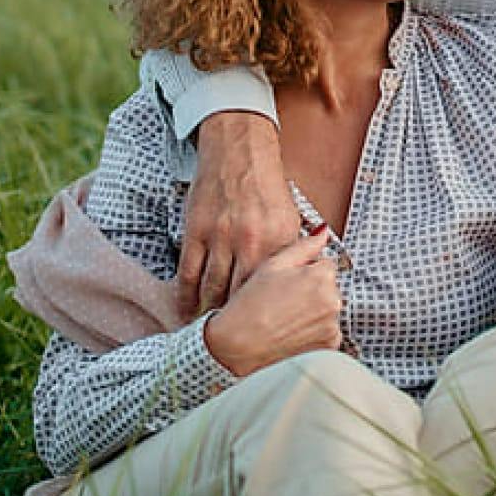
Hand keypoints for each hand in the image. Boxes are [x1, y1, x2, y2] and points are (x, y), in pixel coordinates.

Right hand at [178, 113, 299, 318]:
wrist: (239, 151)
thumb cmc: (268, 187)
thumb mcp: (292, 217)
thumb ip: (298, 251)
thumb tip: (311, 278)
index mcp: (277, 242)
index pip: (273, 290)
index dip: (266, 316)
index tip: (263, 335)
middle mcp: (249, 242)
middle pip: (241, 295)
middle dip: (237, 321)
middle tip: (234, 345)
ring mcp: (220, 237)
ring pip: (212, 287)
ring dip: (210, 314)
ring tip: (210, 333)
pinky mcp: (196, 231)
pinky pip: (188, 272)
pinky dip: (184, 296)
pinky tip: (184, 312)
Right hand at [203, 228, 341, 377]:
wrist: (238, 347)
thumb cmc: (250, 305)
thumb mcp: (272, 266)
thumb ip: (303, 247)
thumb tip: (322, 233)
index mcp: (321, 276)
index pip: (325, 264)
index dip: (304, 271)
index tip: (287, 283)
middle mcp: (333, 300)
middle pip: (328, 288)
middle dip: (311, 292)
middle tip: (282, 302)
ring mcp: (333, 325)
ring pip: (327, 310)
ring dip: (313, 313)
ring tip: (284, 319)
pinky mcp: (329, 345)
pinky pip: (327, 332)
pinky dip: (313, 333)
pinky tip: (291, 333)